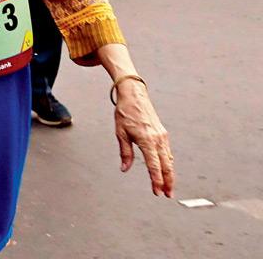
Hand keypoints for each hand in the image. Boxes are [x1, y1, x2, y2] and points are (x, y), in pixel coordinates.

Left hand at [113, 79, 173, 196]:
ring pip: (169, 160)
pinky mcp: (163, 134)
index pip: (154, 165)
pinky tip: (167, 170)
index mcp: (147, 140)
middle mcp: (158, 139)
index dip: (157, 180)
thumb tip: (125, 168)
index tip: (158, 191)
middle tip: (168, 194)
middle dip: (168, 181)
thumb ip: (125, 153)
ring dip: (170, 174)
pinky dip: (168, 163)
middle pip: (166, 165)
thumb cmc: (125, 112)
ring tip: (169, 186)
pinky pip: (167, 152)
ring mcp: (162, 136)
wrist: (134, 95)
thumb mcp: (120, 133)